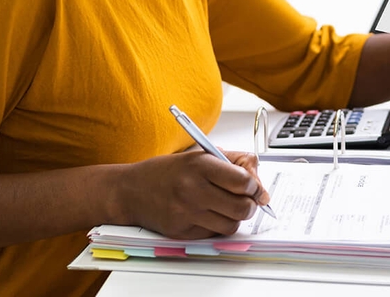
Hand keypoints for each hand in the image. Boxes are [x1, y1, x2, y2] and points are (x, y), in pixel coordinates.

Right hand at [117, 149, 270, 238]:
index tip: (254, 188)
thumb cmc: (168, 171)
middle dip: (251, 205)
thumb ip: (233, 161)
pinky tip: (208, 215)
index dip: (254, 186)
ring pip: (231, 225)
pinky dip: (217, 226)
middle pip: (241, 207)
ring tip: (227, 208)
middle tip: (248, 201)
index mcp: (199, 165)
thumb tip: (258, 181)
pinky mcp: (181, 232)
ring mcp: (186, 213)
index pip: (243, 181)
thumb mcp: (199, 154)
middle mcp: (193, 190)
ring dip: (235, 218)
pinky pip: (213, 235)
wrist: (131, 190)